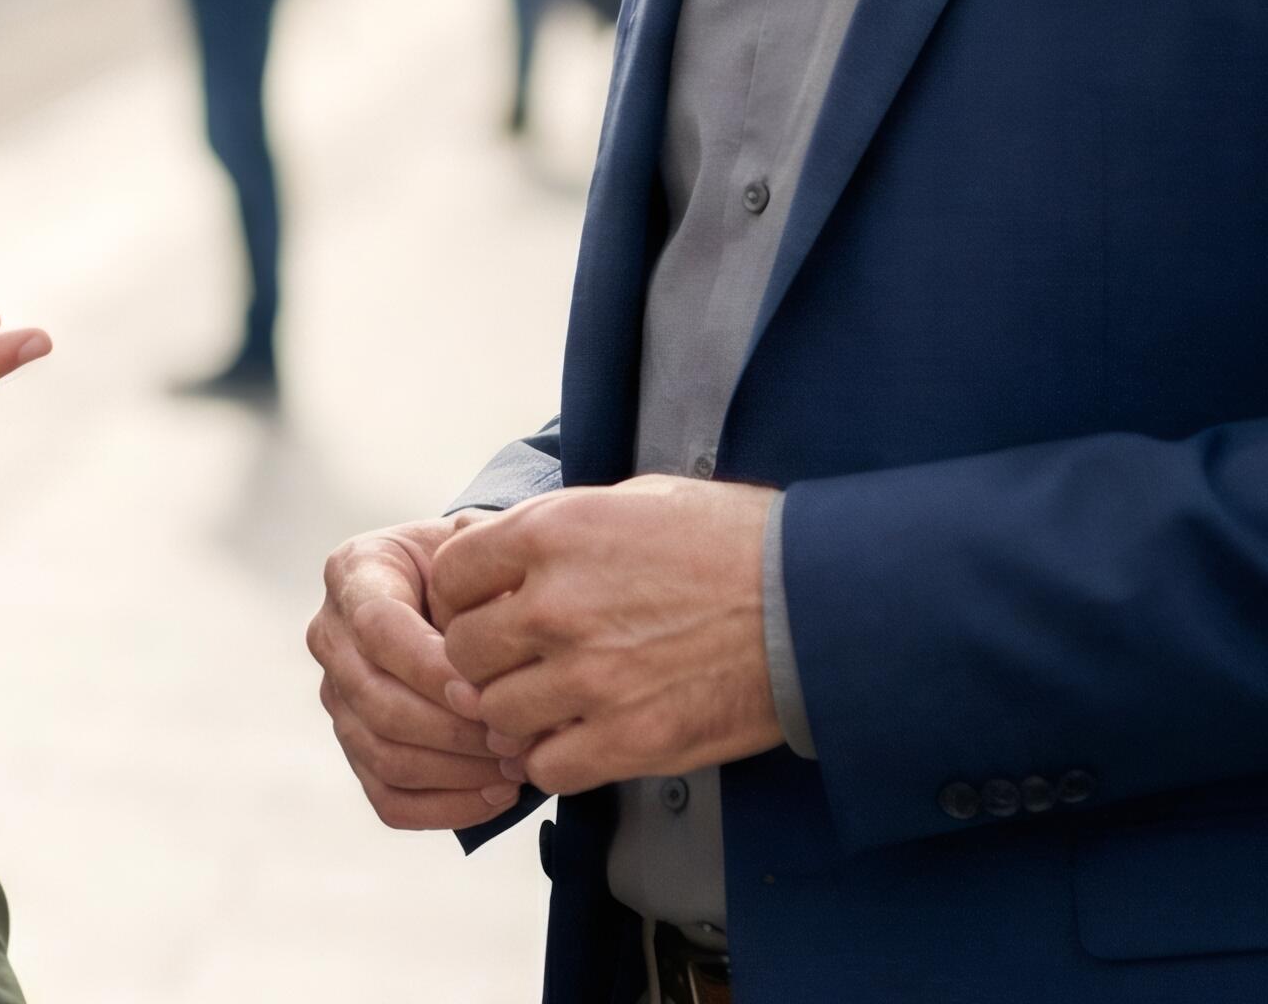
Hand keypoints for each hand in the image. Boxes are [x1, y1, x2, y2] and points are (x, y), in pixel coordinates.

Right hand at [311, 509, 523, 827]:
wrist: (462, 589)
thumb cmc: (479, 568)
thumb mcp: (485, 550)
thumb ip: (491, 580)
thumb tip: (514, 649)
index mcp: (356, 571)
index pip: (376, 628)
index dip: (428, 668)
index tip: (485, 692)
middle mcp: (332, 635)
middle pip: (376, 701)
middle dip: (454, 730)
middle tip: (518, 738)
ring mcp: (338, 697)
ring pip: (382, 754)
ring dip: (458, 770)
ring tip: (519, 765)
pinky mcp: (357, 746)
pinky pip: (389, 798)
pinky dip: (446, 807)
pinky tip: (498, 794)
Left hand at [430, 476, 786, 793]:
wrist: (817, 602)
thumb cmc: (735, 543)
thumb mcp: (636, 500)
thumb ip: (557, 528)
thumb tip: (497, 546)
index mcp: (552, 534)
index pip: (450, 576)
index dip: (461, 599)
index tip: (484, 611)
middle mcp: (557, 605)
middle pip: (463, 652)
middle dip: (485, 660)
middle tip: (517, 663)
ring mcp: (590, 677)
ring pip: (497, 714)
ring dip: (517, 714)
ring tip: (552, 705)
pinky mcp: (629, 738)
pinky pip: (548, 767)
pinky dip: (555, 760)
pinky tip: (581, 740)